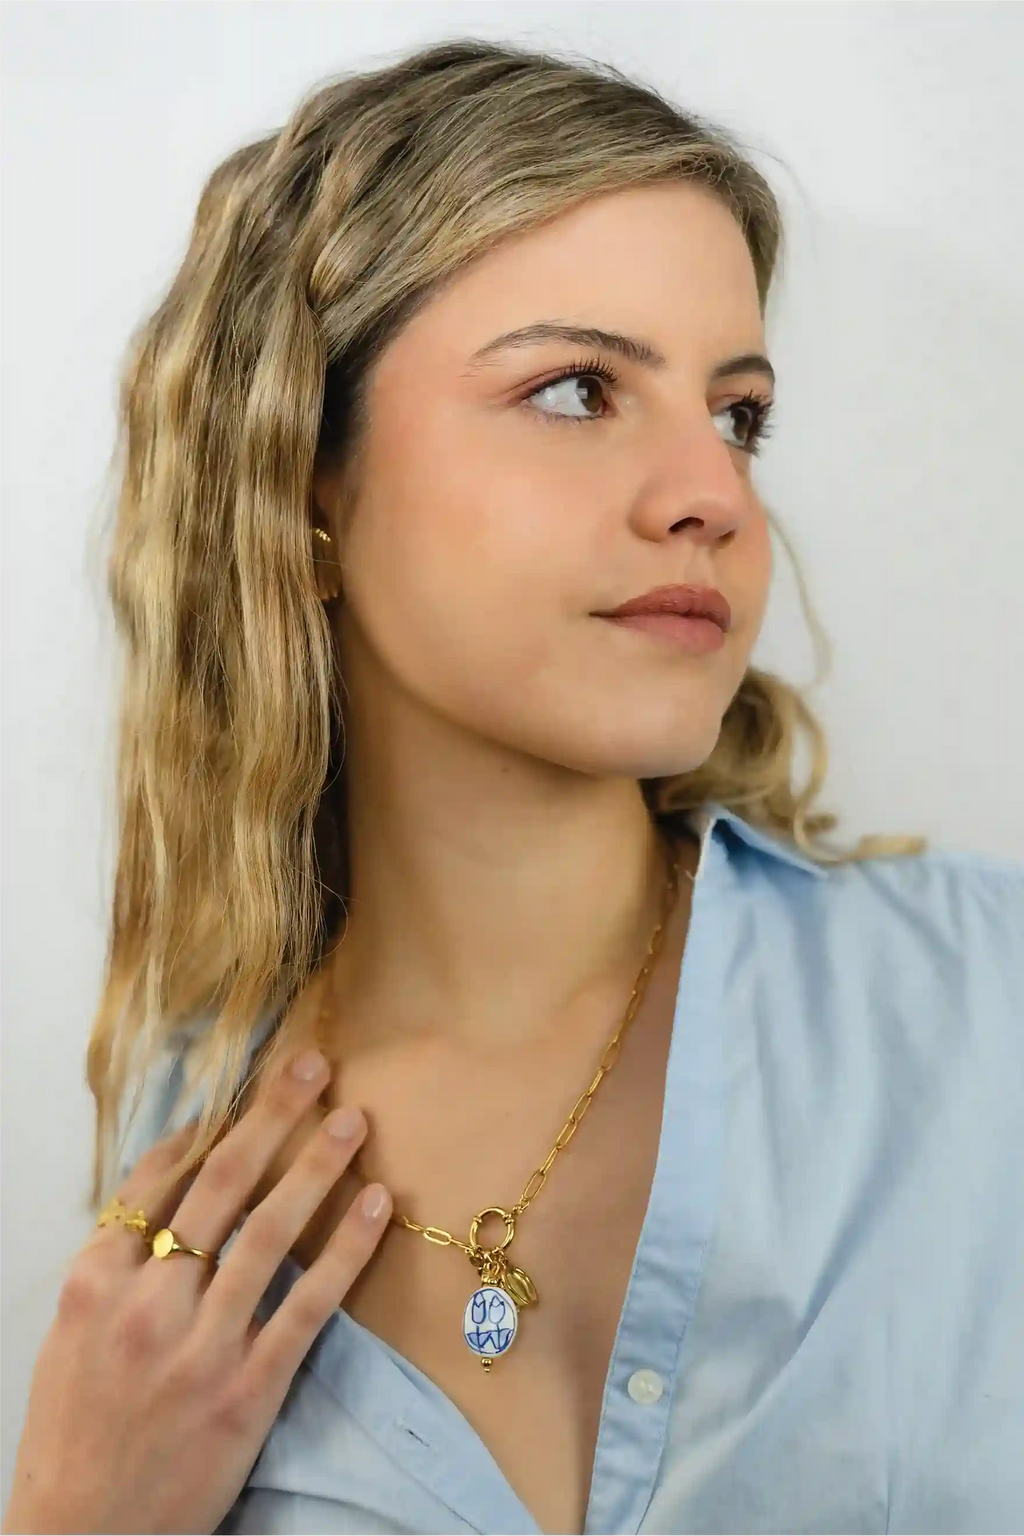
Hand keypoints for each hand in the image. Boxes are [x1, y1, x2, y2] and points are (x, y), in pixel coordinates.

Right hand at [2, 1047, 390, 1535]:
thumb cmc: (75, 1439)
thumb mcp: (72, 1339)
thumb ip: (119, 1267)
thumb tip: (174, 1196)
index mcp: (95, 1283)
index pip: (157, 1179)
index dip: (209, 1125)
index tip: (247, 1085)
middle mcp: (145, 1303)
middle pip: (219, 1185)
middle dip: (270, 1116)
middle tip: (314, 1066)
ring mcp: (200, 1347)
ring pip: (269, 1233)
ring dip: (317, 1168)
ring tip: (353, 1121)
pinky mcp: (248, 1391)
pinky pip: (307, 1305)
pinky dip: (346, 1251)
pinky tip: (377, 1209)